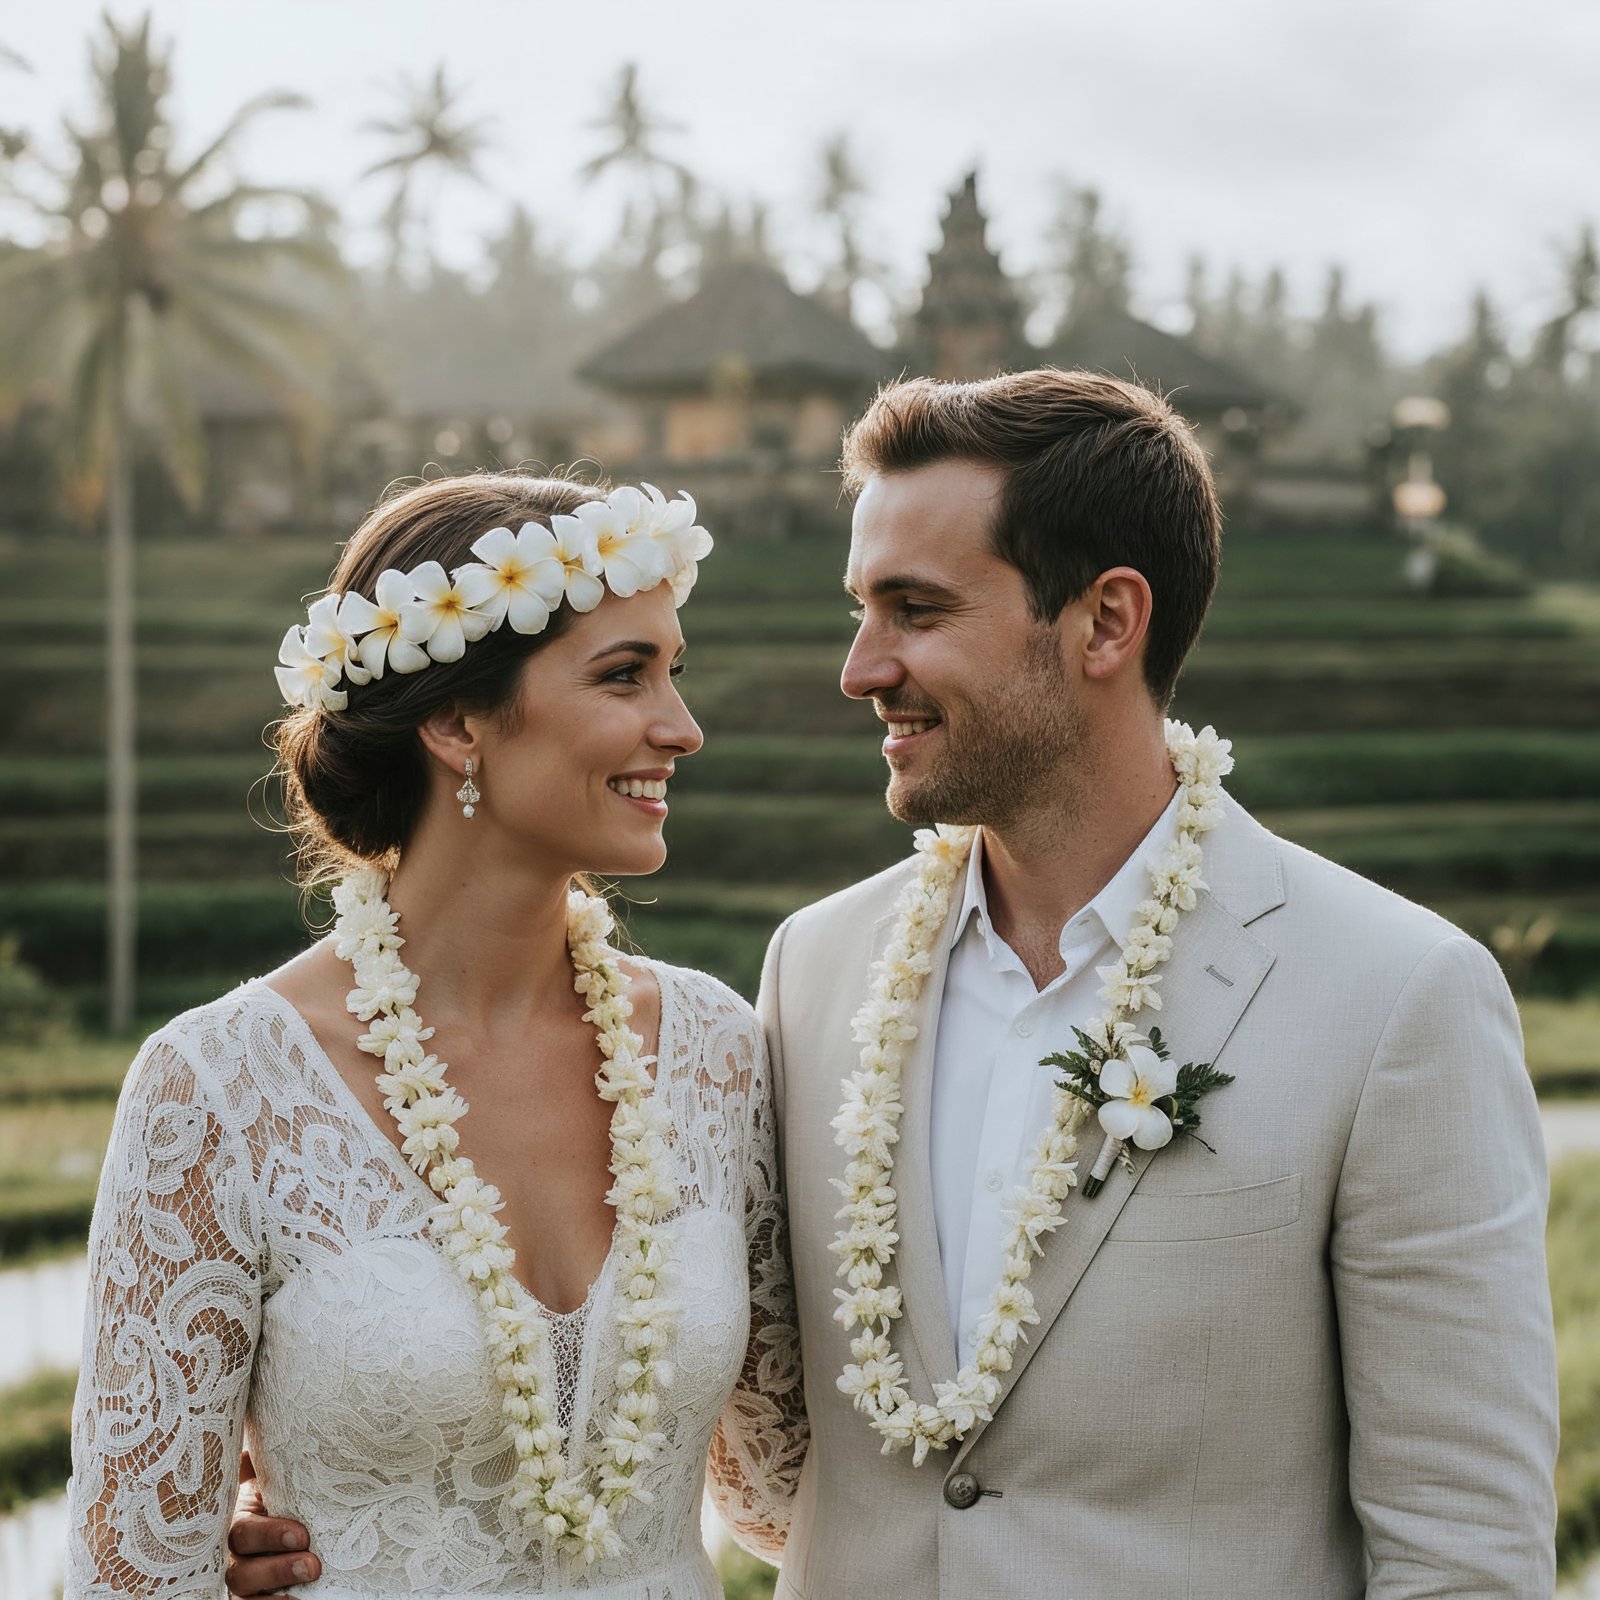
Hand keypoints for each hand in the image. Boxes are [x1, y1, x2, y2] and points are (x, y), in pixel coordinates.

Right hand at [226, 1451, 319, 1596]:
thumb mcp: (270, 1479)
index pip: (244, 1532)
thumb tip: (257, 1441)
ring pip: (247, 1596)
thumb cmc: (277, 1495)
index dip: (270, 1535)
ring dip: (279, 1593)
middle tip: (313, 1564)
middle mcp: (232, 1556)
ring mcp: (240, 1584)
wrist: (283, 1524)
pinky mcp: (251, 1599)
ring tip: (311, 1581)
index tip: (303, 1535)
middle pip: (243, 1571)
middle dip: (278, 1569)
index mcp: (236, 1521)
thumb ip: (264, 1464)